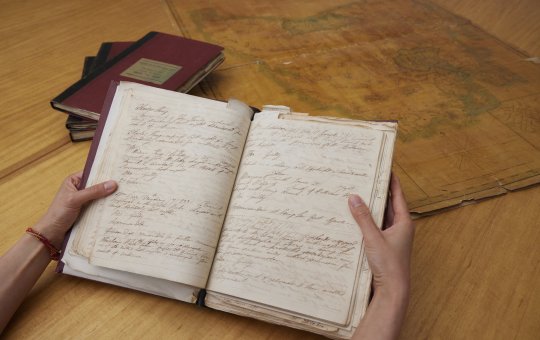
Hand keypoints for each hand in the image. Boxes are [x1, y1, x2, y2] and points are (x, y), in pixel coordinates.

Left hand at [33, 171, 117, 247]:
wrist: (51, 234)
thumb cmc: (58, 214)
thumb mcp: (75, 199)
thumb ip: (94, 191)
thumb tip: (113, 184)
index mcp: (74, 181)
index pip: (92, 173)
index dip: (104, 173)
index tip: (119, 173)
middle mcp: (80, 189)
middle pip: (98, 185)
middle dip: (109, 186)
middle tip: (126, 185)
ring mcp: (84, 201)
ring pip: (100, 196)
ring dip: (109, 198)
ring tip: (125, 196)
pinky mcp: (87, 211)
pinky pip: (99, 207)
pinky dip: (106, 207)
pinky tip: (116, 208)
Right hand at [349, 174, 413, 339]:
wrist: (392, 291)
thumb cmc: (389, 265)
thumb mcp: (373, 238)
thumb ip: (363, 218)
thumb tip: (354, 197)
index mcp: (403, 222)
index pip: (397, 195)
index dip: (391, 180)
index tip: (385, 166)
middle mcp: (399, 228)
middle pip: (387, 204)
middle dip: (377, 192)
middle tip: (365, 177)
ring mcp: (391, 237)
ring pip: (379, 217)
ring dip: (369, 207)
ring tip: (356, 193)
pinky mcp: (382, 246)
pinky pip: (373, 228)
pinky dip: (365, 221)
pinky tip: (354, 218)